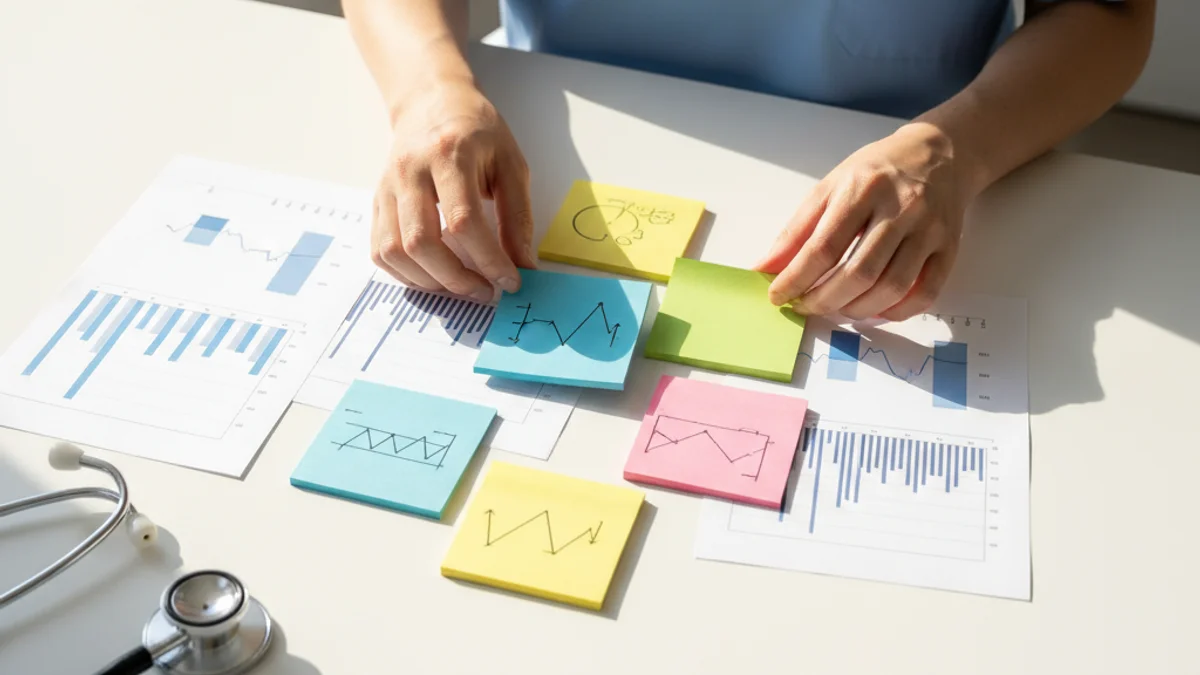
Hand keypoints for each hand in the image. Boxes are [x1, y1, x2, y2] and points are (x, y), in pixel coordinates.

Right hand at [371, 79, 535, 301]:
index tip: (510, 280)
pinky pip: (380, 250)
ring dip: (430, 281)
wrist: (430, 103)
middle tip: (485, 291)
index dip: (488, 259)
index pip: (464, 221)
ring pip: (394, 251)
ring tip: (461, 286)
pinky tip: (434, 275)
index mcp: (449, 155)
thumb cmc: (477, 132)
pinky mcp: (377, 201)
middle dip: (456, 279)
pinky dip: (405, 273)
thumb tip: (523, 266)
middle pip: (420, 242)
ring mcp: (387, 187)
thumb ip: (517, 217)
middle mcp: (410, 171)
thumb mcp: (511, 164)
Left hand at [755, 123, 974, 320]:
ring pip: (892, 287)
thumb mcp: (830, 187)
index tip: (778, 296)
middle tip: (805, 306)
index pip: (824, 247)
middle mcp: (901, 209)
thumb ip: (797, 230)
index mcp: (863, 189)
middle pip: (858, 273)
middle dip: (824, 300)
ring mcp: (929, 230)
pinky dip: (896, 311)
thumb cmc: (876, 172)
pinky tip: (875, 309)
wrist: (939, 153)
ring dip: (857, 310)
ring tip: (836, 308)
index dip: (796, 279)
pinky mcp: (950, 247)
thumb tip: (765, 268)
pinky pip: (925, 292)